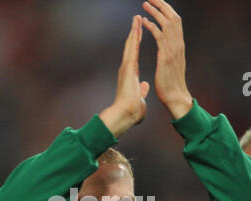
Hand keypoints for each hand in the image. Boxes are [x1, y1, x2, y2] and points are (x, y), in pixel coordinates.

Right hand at [100, 15, 149, 137]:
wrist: (125, 115)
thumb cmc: (131, 111)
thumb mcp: (139, 98)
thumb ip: (141, 90)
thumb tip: (144, 86)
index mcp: (130, 76)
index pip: (135, 56)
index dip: (137, 44)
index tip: (141, 34)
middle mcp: (127, 69)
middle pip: (132, 47)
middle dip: (135, 33)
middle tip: (137, 19)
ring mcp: (126, 67)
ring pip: (131, 45)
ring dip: (134, 31)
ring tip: (137, 17)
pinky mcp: (127, 68)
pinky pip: (132, 49)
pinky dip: (134, 38)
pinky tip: (137, 27)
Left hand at [142, 0, 192, 118]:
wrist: (175, 98)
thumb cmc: (171, 88)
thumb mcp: (170, 72)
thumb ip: (166, 64)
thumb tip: (157, 68)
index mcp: (178, 48)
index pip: (175, 23)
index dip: (166, 12)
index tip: (158, 4)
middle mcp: (178, 46)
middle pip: (172, 18)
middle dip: (162, 6)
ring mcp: (173, 50)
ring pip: (166, 24)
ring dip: (155, 12)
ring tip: (145, 4)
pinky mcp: (166, 57)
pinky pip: (159, 36)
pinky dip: (152, 27)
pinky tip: (144, 22)